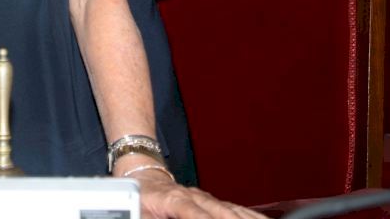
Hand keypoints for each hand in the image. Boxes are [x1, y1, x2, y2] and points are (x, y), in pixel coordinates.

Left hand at [129, 171, 267, 218]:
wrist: (143, 176)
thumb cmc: (139, 197)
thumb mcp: (139, 213)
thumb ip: (151, 218)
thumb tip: (162, 218)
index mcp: (174, 199)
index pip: (193, 213)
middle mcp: (194, 196)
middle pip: (222, 212)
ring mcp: (205, 198)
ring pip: (233, 211)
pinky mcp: (211, 202)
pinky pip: (235, 210)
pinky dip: (251, 216)